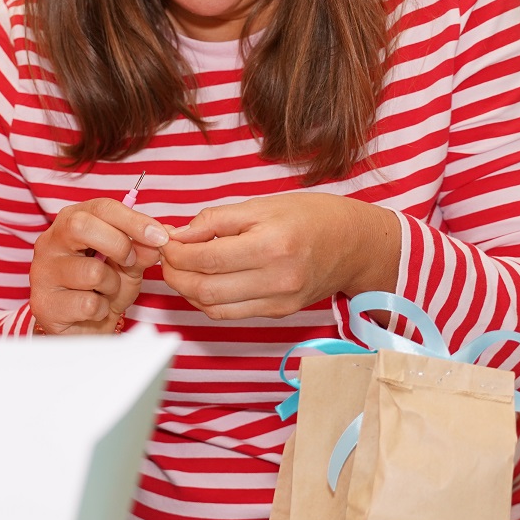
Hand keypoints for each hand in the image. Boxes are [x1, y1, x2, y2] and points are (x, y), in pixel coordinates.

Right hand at [29, 199, 168, 333]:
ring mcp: (43, 272)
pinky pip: (87, 303)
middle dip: (118, 245)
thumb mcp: (129, 265)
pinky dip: (101, 309)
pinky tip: (93, 309)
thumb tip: (155, 242)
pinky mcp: (45, 304)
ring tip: (106, 291)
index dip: (133, 220)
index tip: (160, 236)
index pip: (101, 208)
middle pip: (81, 226)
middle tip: (129, 263)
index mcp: (71, 222)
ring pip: (91, 271)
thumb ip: (141, 250)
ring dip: (112, 285)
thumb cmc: (103, 288)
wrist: (84, 328)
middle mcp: (50, 242)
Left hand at [160, 193, 400, 320]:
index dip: (176, 252)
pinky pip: (231, 313)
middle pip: (204, 289)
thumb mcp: (262, 205)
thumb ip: (217, 220)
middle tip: (167, 256)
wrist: (354, 244)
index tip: (165, 240)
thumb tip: (178, 234)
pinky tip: (204, 281)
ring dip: (188, 290)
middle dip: (175, 274)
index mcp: (271, 245)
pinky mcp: (279, 313)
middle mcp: (276, 279)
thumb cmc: (310, 216)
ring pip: (213, 307)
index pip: (206, 258)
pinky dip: (209, 301)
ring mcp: (278, 301)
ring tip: (182, 268)